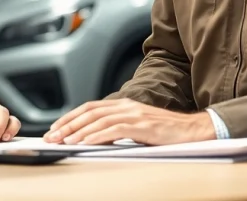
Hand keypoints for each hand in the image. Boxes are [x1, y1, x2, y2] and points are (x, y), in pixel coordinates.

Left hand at [42, 98, 215, 144]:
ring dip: (77, 131)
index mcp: (124, 105)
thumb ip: (118, 129)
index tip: (55, 129)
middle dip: (67, 124)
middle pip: (89, 112)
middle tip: (51, 136)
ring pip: (98, 120)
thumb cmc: (167, 133)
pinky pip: (113, 129)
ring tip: (63, 141)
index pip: (90, 108)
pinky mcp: (142, 126)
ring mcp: (135, 114)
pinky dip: (96, 135)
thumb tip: (94, 139)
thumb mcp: (138, 128)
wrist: (195, 131)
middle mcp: (127, 106)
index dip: (70, 117)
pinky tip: (84, 142)